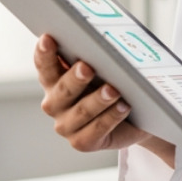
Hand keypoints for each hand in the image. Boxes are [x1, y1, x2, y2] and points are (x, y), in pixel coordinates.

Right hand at [34, 34, 171, 161]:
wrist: (136, 116)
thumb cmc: (116, 83)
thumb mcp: (106, 67)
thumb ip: (98, 55)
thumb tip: (104, 38)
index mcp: (54, 81)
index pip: (44, 65)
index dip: (44, 53)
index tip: (48, 38)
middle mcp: (55, 104)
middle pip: (62, 90)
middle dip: (74, 78)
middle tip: (87, 67)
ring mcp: (67, 126)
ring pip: (82, 111)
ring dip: (98, 100)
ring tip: (114, 90)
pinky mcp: (82, 142)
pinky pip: (97, 130)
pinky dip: (111, 117)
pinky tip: (124, 107)